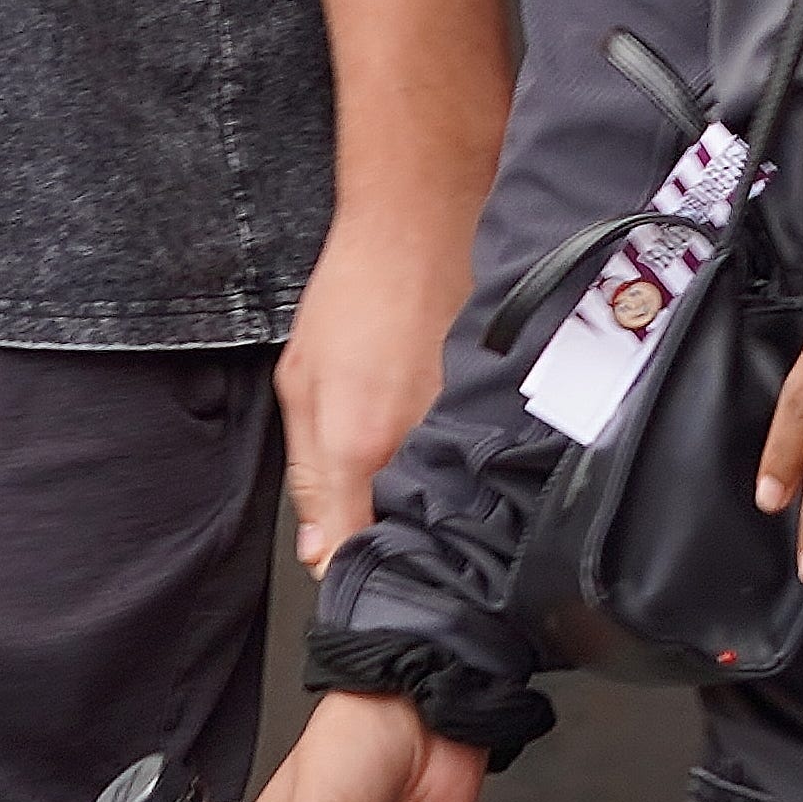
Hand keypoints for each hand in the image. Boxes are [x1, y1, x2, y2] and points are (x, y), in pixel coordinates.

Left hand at [279, 203, 474, 566]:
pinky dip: (464, 470)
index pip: (360, 551)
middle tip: (380, 517)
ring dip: (433, 507)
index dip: (352, 571)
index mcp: (361, 446)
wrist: (420, 228)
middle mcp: (421, 447)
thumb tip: (319, 548)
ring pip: (452, 506)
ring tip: (417, 468)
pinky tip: (450, 442)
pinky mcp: (501, 415)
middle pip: (414, 537)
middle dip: (395, 542)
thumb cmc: (357, 294)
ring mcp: (466, 430)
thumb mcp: (301, 383)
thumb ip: (309, 475)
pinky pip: (481, 467)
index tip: (348, 574)